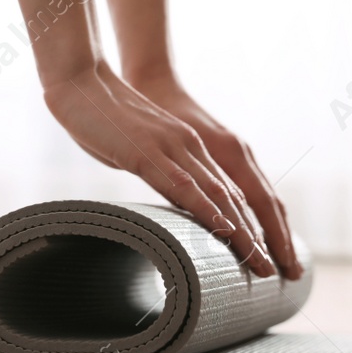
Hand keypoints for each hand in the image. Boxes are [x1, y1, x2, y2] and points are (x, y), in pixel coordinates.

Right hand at [41, 61, 276, 277]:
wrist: (77, 82)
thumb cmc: (98, 119)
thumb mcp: (134, 150)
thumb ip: (153, 171)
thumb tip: (158, 193)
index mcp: (186, 146)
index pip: (226, 190)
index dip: (247, 223)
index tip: (261, 253)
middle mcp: (188, 145)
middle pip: (232, 197)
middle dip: (256, 236)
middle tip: (274, 270)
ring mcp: (171, 147)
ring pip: (217, 195)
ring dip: (242, 233)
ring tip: (260, 263)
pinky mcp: (148, 152)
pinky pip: (184, 187)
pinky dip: (207, 212)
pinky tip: (223, 233)